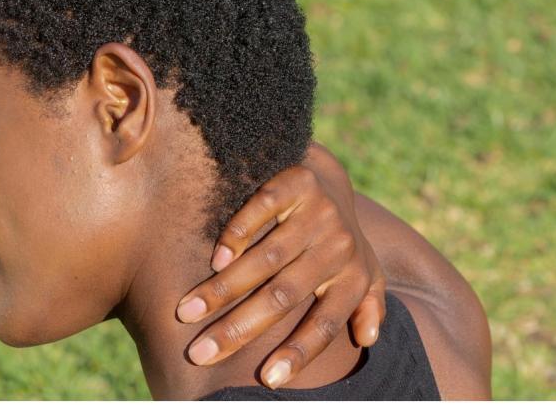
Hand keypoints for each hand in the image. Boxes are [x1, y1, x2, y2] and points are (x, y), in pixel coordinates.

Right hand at [176, 142, 385, 387]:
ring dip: (223, 288)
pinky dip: (238, 234)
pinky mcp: (298, 182)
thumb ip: (366, 304)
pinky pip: (264, 209)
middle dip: (238, 328)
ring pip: (267, 257)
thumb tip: (368, 339)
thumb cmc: (337, 237)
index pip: (325, 323)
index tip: (268, 380)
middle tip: (200, 352)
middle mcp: (339, 246)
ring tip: (187, 311)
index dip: (298, 353)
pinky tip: (214, 259)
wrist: (330, 175)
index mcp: (352, 277)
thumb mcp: (363, 272)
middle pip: (283, 296)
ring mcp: (319, 212)